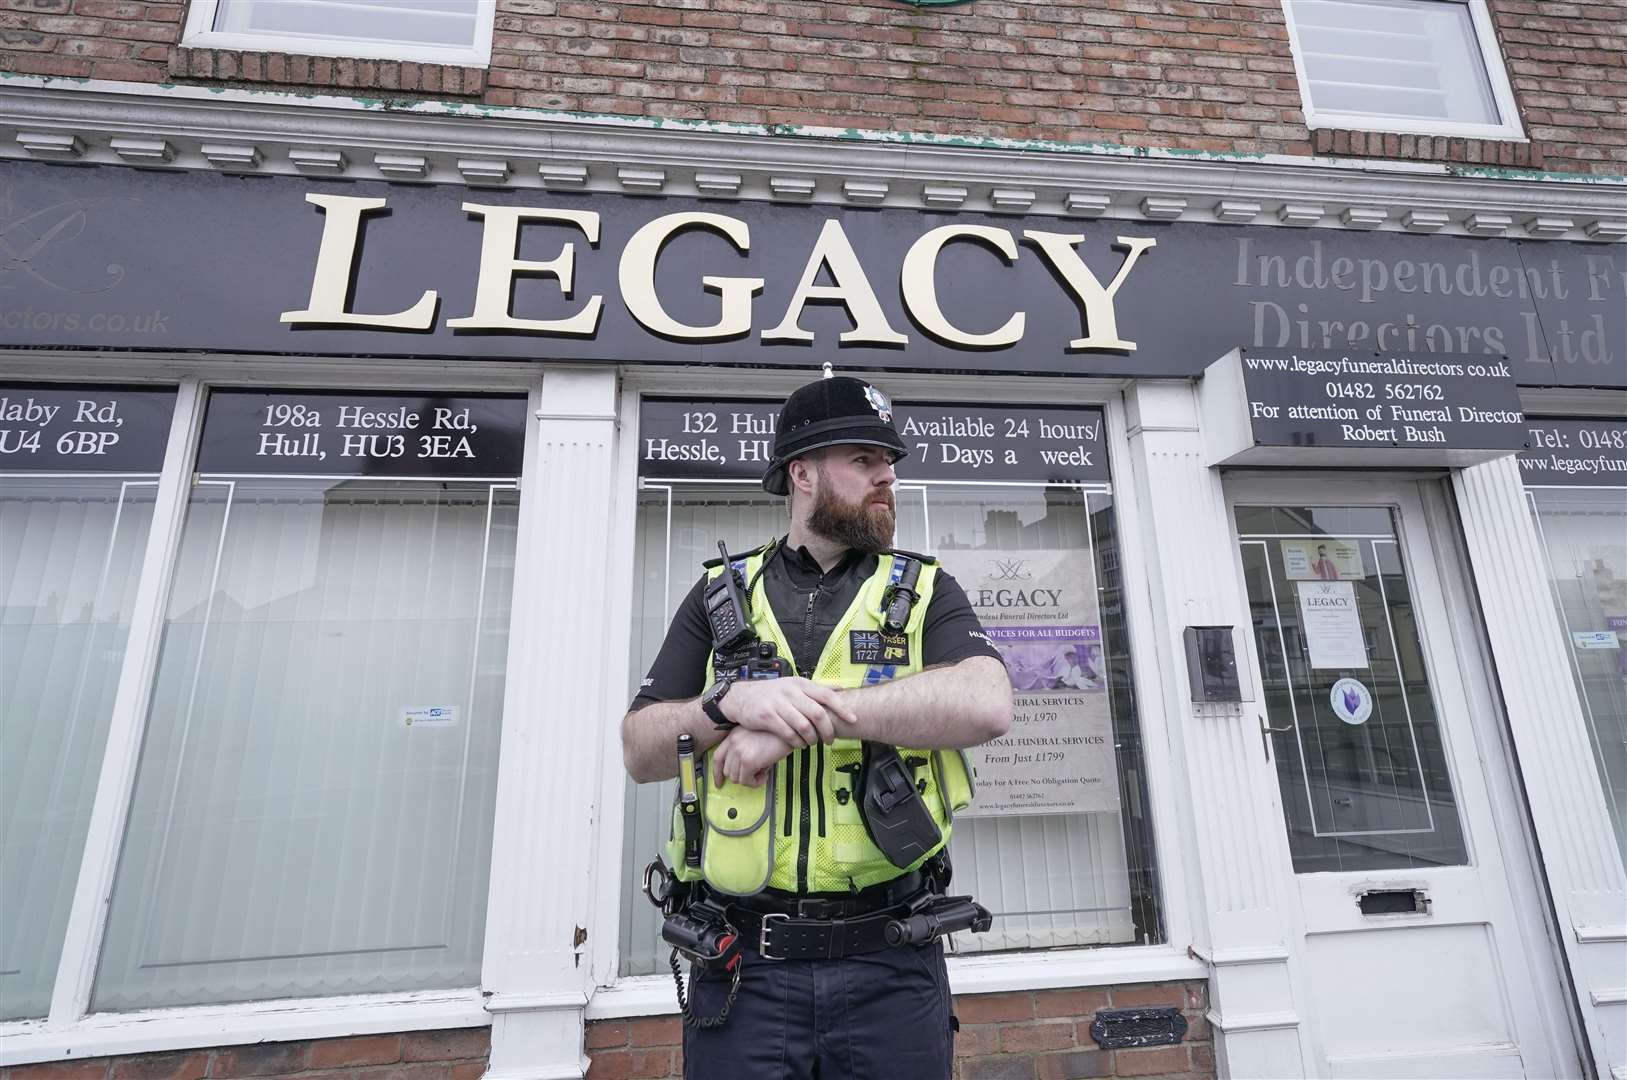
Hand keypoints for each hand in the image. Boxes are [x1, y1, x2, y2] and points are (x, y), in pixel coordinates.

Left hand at [712, 728, 796, 786]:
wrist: (790, 728)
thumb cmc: (778, 731)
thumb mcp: (757, 736)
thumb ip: (747, 750)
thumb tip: (747, 768)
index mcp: (734, 735)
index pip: (718, 757)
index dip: (717, 773)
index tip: (719, 781)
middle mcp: (733, 742)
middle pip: (727, 771)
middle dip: (741, 777)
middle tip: (755, 774)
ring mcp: (739, 752)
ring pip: (736, 778)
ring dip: (749, 780)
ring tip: (762, 774)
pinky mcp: (748, 761)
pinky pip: (746, 781)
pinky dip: (755, 783)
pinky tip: (764, 776)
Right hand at [719, 676, 856, 748]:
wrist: (740, 697)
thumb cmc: (771, 693)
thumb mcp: (793, 684)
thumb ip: (815, 689)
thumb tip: (840, 689)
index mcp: (800, 683)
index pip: (826, 695)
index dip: (841, 708)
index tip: (853, 719)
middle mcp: (790, 692)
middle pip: (817, 713)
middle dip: (827, 729)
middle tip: (830, 740)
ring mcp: (778, 704)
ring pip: (803, 725)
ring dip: (812, 738)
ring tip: (812, 743)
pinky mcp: (767, 717)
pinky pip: (787, 733)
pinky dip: (796, 742)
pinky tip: (798, 745)